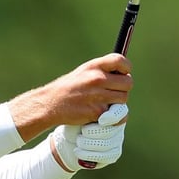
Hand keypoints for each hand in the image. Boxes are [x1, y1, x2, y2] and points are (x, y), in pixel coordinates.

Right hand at [9, 53, 131, 140]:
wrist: (51, 104)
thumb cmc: (69, 88)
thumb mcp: (84, 71)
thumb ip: (103, 70)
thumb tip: (124, 73)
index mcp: (94, 66)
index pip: (121, 61)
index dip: (126, 68)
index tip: (123, 74)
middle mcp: (97, 79)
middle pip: (128, 83)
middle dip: (123, 89)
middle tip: (113, 92)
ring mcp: (98, 96)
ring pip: (124, 99)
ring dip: (118, 103)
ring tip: (105, 103)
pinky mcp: (98, 112)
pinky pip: (118, 116)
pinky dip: (114, 118)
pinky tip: (103, 115)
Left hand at [50, 103, 127, 171]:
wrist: (70, 140)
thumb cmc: (73, 122)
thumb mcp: (76, 114)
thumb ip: (86, 112)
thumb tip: (93, 115)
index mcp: (112, 108)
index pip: (120, 111)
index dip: (113, 116)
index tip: (100, 121)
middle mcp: (118, 123)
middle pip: (110, 130)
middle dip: (91, 133)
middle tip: (81, 132)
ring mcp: (118, 139)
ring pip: (106, 144)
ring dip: (87, 144)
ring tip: (78, 141)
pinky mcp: (114, 153)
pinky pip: (105, 156)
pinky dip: (88, 155)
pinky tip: (78, 151)